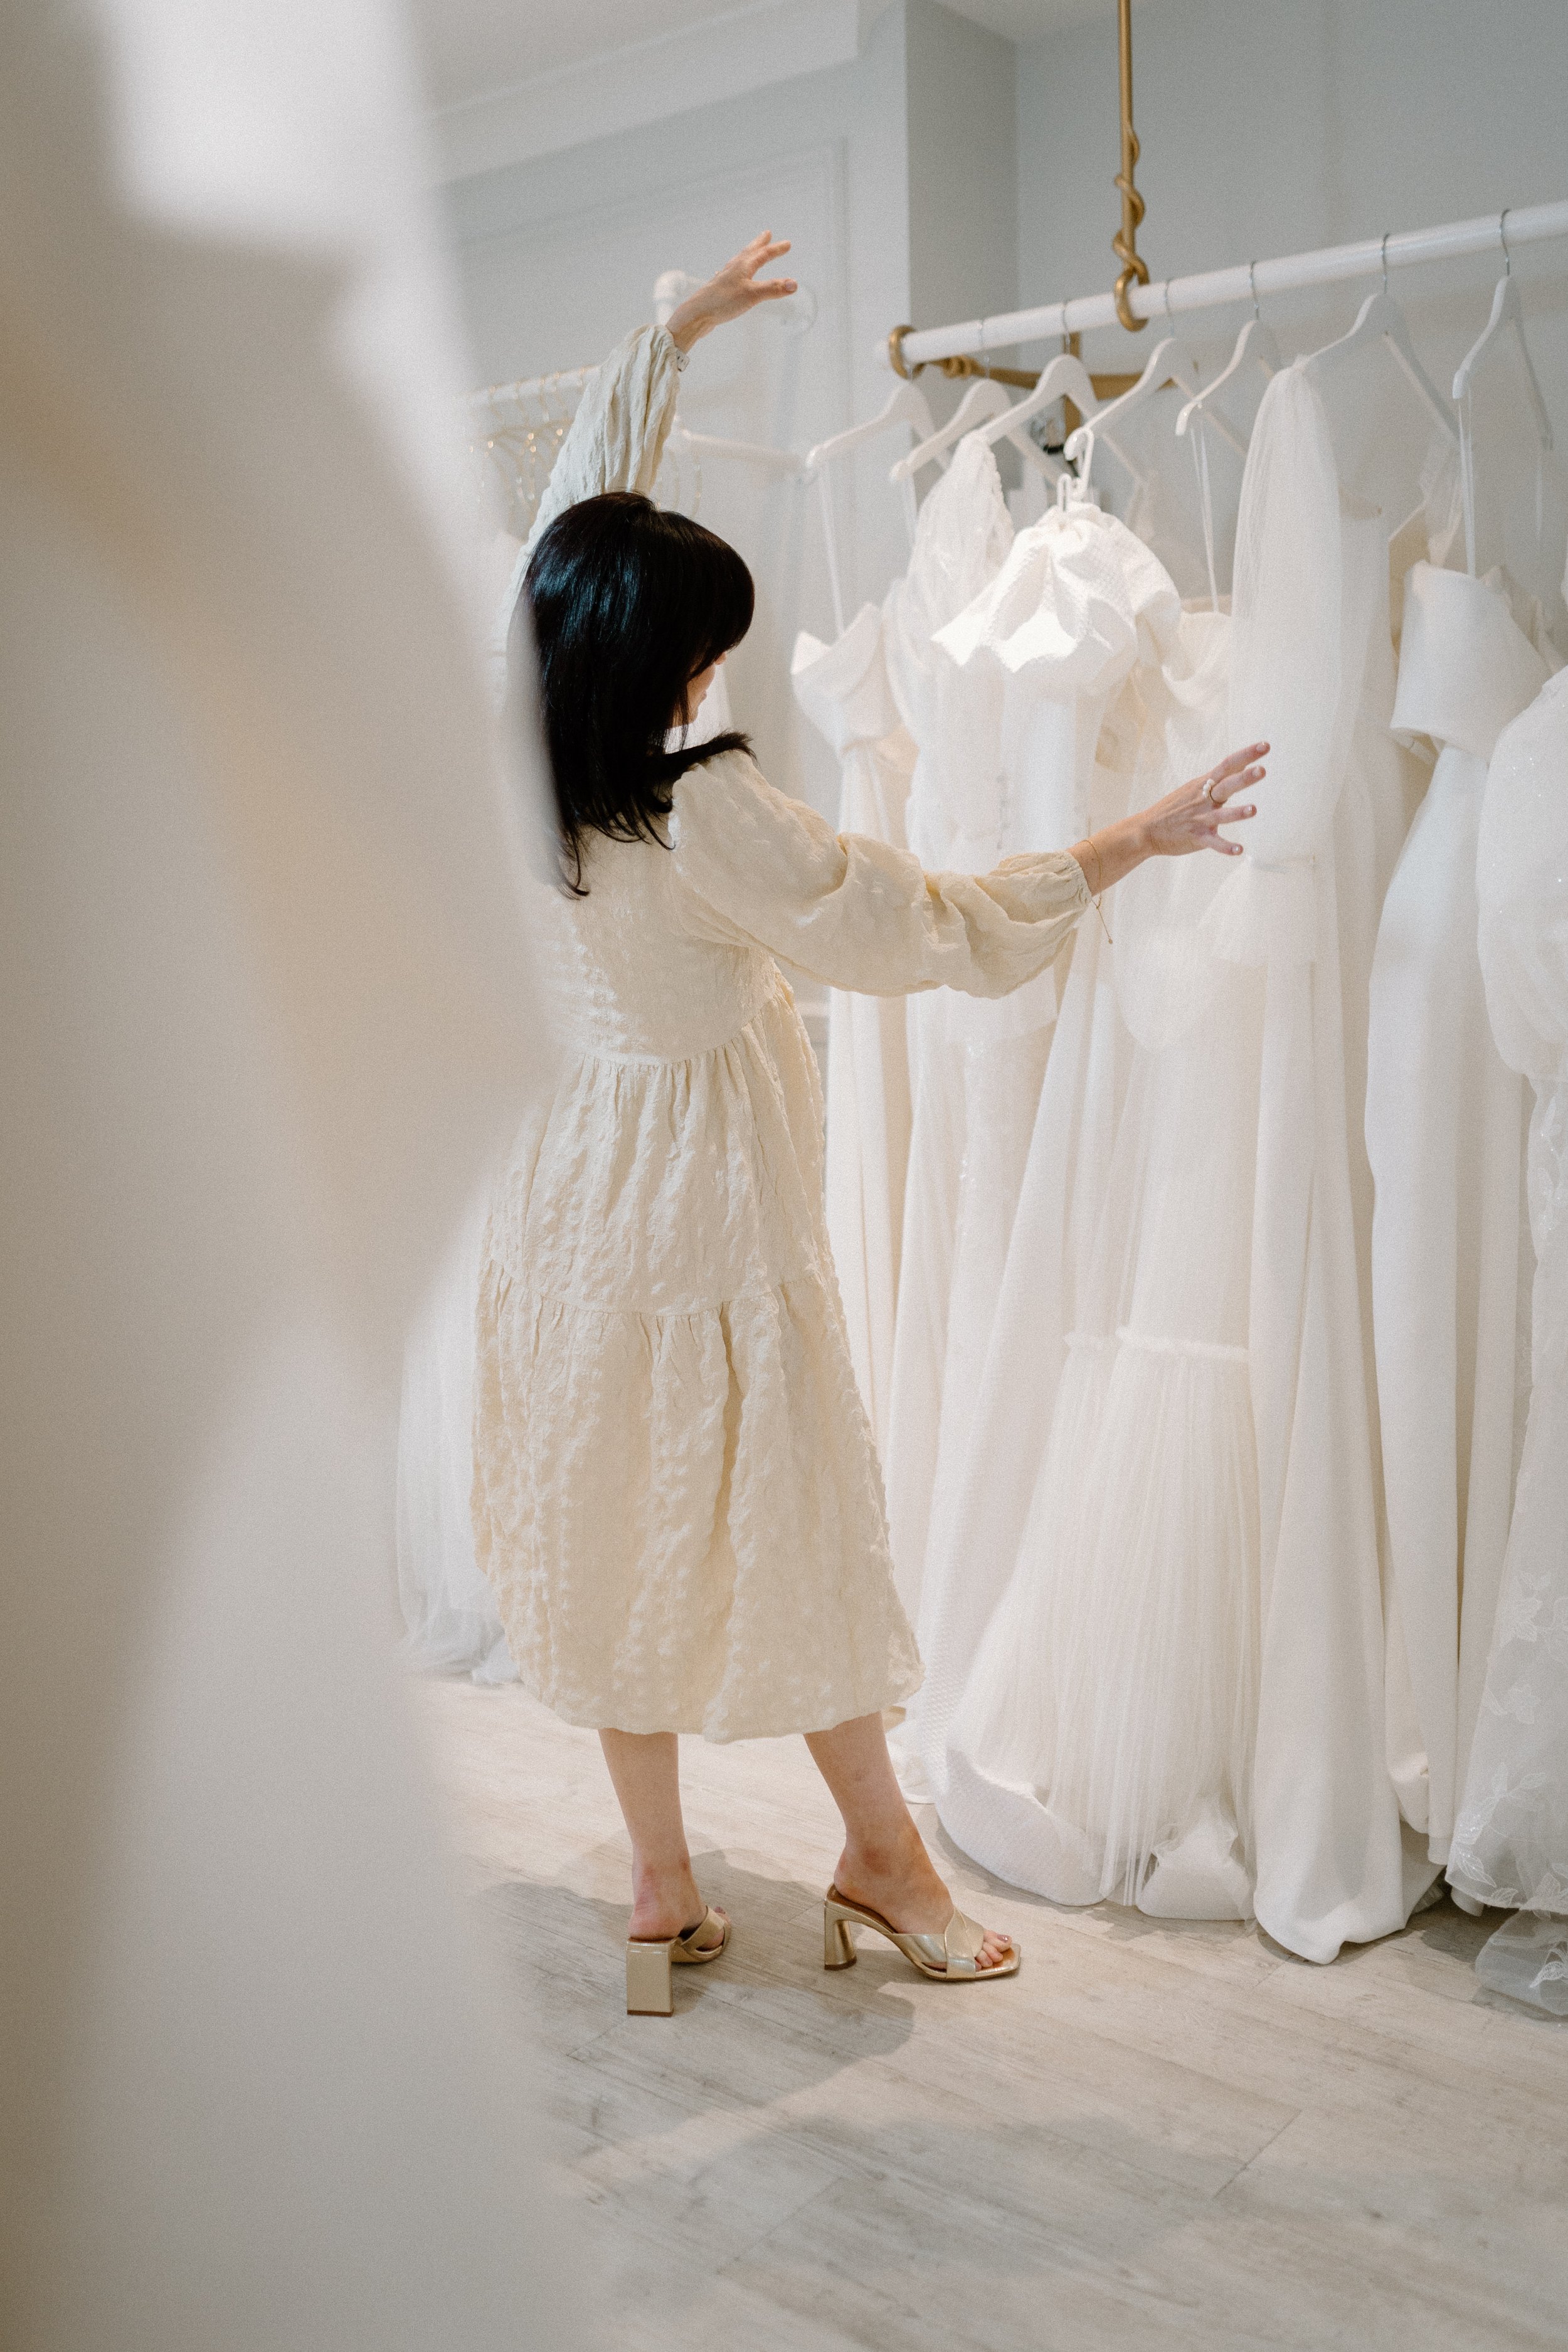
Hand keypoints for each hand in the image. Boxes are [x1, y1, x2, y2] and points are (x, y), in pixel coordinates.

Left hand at [666, 232, 797, 351]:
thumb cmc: (722, 302)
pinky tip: (731, 275)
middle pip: (749, 252)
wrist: (697, 315)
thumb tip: (794, 284)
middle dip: (760, 243)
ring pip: (740, 261)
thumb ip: (773, 289)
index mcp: (742, 267)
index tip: (787, 244)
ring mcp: (725, 278)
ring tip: (752, 251)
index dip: (776, 249)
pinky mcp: (720, 290)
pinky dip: (737, 270)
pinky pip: (732, 274)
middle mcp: (733, 269)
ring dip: (749, 254)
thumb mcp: (752, 295)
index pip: (763, 254)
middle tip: (766, 234)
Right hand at [1139, 741, 1267, 858]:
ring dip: (1237, 812)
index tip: (1265, 746)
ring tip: (1253, 809)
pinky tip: (1239, 850)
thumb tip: (1242, 766)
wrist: (1146, 829)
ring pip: (1222, 814)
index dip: (1247, 755)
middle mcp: (1204, 799)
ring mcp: (1200, 818)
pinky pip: (1214, 842)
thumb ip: (1218, 779)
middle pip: (1227, 785)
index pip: (1228, 765)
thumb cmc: (1174, 808)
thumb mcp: (1194, 788)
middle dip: (1245, 778)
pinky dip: (1226, 847)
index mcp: (1204, 785)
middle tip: (1262, 770)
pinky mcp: (1196, 837)